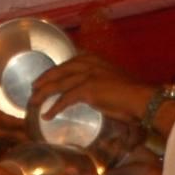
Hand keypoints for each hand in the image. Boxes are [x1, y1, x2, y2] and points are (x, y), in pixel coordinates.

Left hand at [27, 54, 155, 138]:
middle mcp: (88, 63)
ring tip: (33, 103)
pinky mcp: (87, 89)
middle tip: (33, 89)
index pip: (68, 63)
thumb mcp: (111, 81)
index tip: (45, 78)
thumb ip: (98, 82)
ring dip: (43, 94)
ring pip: (58, 84)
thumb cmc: (130, 95)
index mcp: (94, 59)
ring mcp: (87, 75)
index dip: (54, 71)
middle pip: (58, 71)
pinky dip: (54, 108)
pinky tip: (47, 115)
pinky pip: (65, 99)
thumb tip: (91, 93)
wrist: (141, 99)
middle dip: (43, 80)